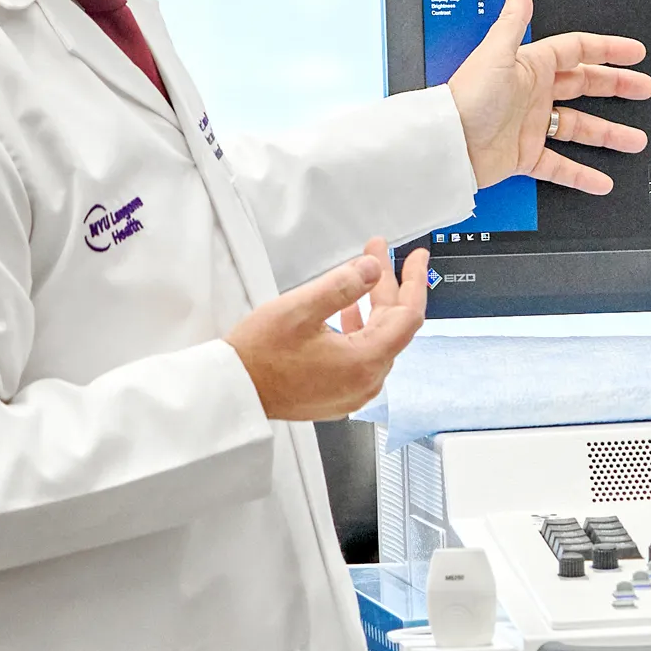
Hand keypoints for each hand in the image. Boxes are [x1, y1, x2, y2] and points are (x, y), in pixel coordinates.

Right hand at [223, 239, 428, 421]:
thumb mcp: (300, 309)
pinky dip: (360, 330)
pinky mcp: (338, 395)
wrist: (233, 393)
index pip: (408, 316)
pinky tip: (348, 313)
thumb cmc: (259, 357)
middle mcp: (366, 383)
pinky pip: (362, 357)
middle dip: (387, 285)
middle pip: (393, 327)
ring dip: (373, 306)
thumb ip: (342, 285)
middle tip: (377, 254)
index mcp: (364, 362)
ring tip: (364, 277)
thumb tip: (373, 269)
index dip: (414, 280)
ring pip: (377, 341)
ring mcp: (353, 393)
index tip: (417, 256)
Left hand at [446, 0, 650, 192]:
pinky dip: (582, 175)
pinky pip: (561, 166)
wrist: (449, 143)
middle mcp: (534, 94)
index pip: (578, 51)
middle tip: (644, 88)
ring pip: (580, 128)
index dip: (608, 50)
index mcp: (531, 66)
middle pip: (586, 86)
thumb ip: (514, 18)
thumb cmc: (468, 97)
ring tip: (635, 139)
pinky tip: (601, 181)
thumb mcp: (496, 52)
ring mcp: (532, 126)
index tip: (634, 52)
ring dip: (609, 134)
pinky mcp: (525, 155)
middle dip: (617, 87)